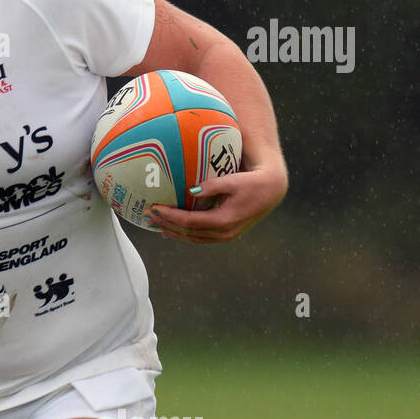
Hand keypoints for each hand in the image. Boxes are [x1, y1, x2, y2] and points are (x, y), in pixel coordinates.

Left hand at [148, 162, 286, 243]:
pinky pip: (199, 238)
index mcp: (225, 220)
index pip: (190, 222)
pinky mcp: (225, 234)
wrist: (272, 190)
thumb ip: (213, 185)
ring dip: (172, 231)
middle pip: (188, 233)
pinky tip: (170, 231)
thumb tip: (192, 190)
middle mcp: (224, 233)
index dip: (170, 217)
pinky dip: (183, 234)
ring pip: (192, 238)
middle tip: (147, 216)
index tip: (154, 208)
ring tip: (154, 224)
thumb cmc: (253, 182)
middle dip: (166, 225)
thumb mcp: (234, 180)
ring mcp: (225, 236)